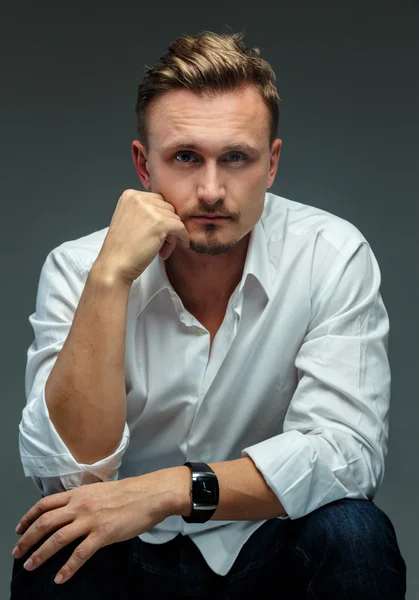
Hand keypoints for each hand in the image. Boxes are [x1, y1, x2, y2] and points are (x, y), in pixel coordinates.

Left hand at [12, 470, 187, 584]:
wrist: (149, 494)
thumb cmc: (128, 492)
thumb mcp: (99, 491)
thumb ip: (82, 500)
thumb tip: (69, 511)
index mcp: (78, 493)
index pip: (45, 504)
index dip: (28, 517)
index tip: (19, 529)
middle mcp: (80, 505)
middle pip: (45, 522)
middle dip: (27, 539)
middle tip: (18, 553)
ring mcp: (90, 520)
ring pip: (57, 538)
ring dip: (40, 554)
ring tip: (30, 566)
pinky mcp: (103, 534)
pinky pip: (80, 554)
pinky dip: (67, 568)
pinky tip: (60, 578)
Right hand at [96, 189, 189, 284]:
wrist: (114, 266)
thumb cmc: (121, 249)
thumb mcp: (128, 220)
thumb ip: (144, 212)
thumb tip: (169, 214)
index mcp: (130, 195)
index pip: (158, 201)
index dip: (161, 218)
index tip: (157, 233)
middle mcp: (139, 198)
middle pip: (168, 208)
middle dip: (168, 226)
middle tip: (160, 244)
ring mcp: (150, 209)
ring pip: (175, 219)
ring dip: (172, 235)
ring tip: (161, 249)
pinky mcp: (160, 223)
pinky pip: (181, 227)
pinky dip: (182, 237)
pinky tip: (177, 246)